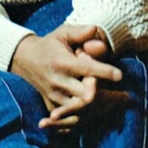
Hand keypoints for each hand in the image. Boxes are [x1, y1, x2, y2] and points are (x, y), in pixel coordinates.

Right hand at [10, 22, 127, 132]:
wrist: (24, 60)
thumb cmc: (50, 44)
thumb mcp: (62, 33)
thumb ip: (79, 32)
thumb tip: (95, 29)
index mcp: (61, 62)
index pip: (86, 69)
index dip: (104, 72)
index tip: (120, 75)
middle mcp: (57, 81)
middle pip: (85, 95)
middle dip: (104, 95)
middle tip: (123, 95)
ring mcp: (54, 96)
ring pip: (80, 109)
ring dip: (100, 108)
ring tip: (117, 104)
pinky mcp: (52, 105)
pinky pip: (71, 118)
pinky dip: (88, 116)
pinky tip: (104, 112)